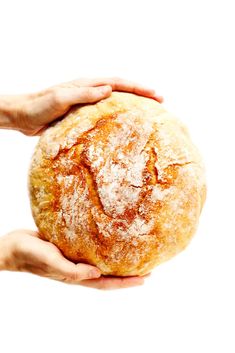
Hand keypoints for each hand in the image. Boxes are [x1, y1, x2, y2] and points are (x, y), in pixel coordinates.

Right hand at [0, 230, 147, 288]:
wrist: (14, 245)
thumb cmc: (30, 253)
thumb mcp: (51, 260)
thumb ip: (71, 269)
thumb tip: (97, 273)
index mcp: (75, 276)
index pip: (106, 283)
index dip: (125, 283)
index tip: (144, 278)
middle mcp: (78, 270)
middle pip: (107, 276)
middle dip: (127, 275)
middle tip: (147, 270)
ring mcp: (74, 259)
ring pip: (101, 264)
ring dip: (117, 264)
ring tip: (132, 257)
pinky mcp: (70, 248)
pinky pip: (91, 252)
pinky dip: (103, 251)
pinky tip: (108, 243)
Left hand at [5, 77, 162, 134]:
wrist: (24, 115)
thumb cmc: (40, 107)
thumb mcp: (61, 99)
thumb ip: (84, 94)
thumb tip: (109, 90)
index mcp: (87, 85)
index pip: (118, 84)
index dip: (138, 88)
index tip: (156, 95)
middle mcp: (89, 91)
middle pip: (121, 89)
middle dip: (141, 93)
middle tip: (160, 101)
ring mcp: (86, 102)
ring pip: (115, 100)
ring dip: (132, 103)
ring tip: (147, 112)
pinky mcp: (82, 114)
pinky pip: (105, 112)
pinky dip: (118, 115)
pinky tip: (123, 124)